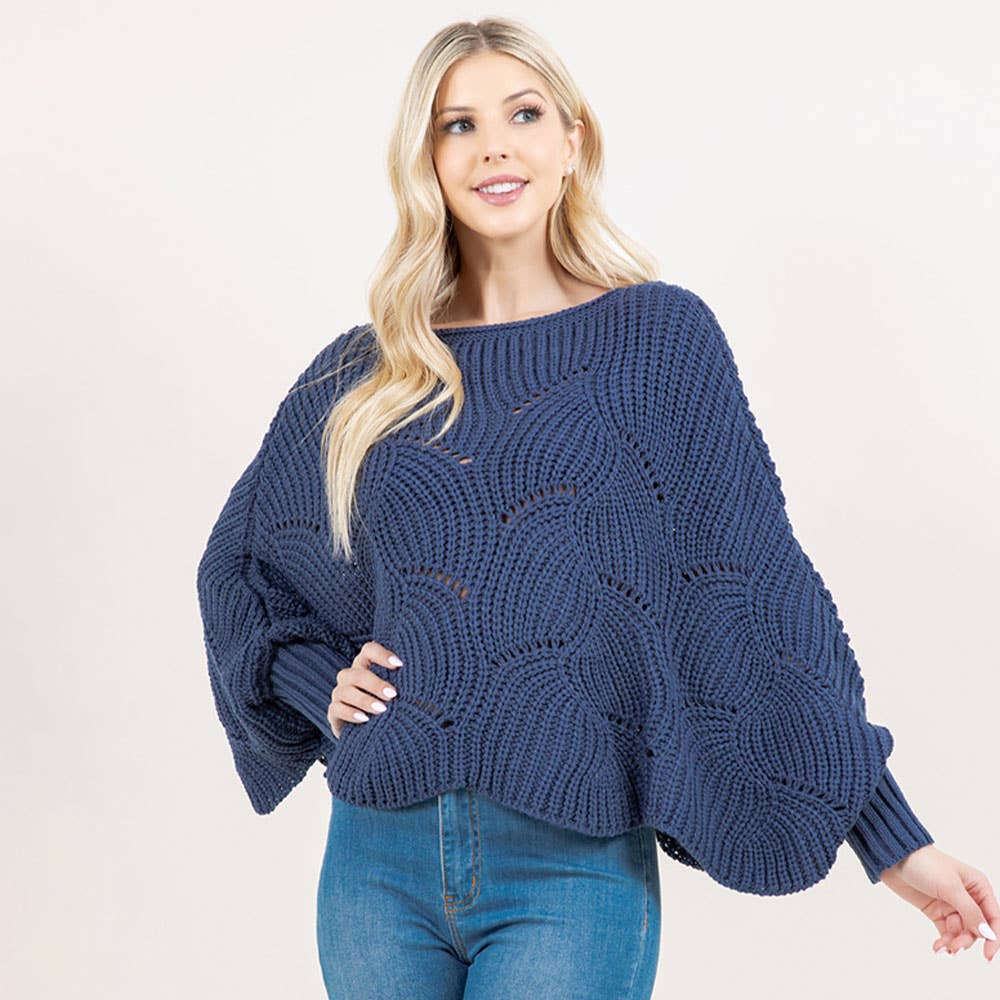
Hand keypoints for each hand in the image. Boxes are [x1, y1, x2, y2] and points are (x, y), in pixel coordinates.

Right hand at [327, 640, 402, 739]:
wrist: (373, 735)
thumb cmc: (392, 708)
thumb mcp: (401, 695)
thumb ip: (408, 684)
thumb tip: (428, 677)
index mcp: (366, 664)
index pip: (369, 650)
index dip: (382, 654)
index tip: (399, 665)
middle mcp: (350, 676)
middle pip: (357, 673)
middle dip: (375, 683)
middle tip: (393, 695)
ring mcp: (340, 693)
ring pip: (346, 690)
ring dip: (365, 699)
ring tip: (382, 710)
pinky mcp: (333, 712)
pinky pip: (336, 708)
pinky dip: (351, 713)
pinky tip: (365, 719)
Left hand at [878, 843, 998, 960]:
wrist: (894, 858)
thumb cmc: (925, 863)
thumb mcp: (950, 887)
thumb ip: (970, 911)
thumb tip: (988, 934)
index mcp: (978, 886)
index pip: (993, 917)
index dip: (993, 938)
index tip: (987, 955)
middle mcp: (968, 897)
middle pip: (977, 928)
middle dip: (967, 939)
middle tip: (955, 946)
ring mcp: (952, 905)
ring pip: (962, 932)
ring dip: (955, 942)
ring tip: (943, 947)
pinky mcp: (937, 911)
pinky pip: (947, 932)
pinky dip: (944, 941)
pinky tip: (938, 947)